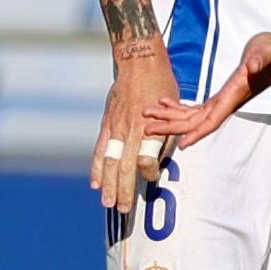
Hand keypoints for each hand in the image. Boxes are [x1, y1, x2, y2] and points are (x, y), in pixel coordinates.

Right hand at [95, 38, 183, 212]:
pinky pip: (100, 149)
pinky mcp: (107, 123)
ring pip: (110, 161)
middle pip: (125, 165)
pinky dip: (97, 167)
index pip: (147, 156)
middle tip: (123, 209)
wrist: (138, 61)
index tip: (152, 177)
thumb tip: (163, 158)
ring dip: (108, 184)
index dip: (149, 170)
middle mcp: (131, 129)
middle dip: (124, 189)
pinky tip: (96, 183)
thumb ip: (168, 134)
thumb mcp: (174, 107)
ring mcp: (116, 127)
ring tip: (108, 203)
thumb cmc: (162, 84)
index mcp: (149, 125)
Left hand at [145, 37, 261, 155]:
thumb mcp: (264, 52)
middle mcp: (226, 104)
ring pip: (191, 117)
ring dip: (169, 118)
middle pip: (195, 123)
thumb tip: (252, 66)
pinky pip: (195, 108)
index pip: (212, 121)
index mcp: (233, 97)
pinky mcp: (220, 95)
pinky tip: (164, 104)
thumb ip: (258, 60)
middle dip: (171, 127)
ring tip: (147, 116)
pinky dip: (178, 107)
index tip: (181, 145)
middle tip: (146, 128)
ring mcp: (222, 102)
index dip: (196, 133)